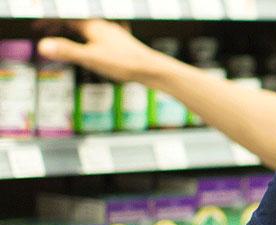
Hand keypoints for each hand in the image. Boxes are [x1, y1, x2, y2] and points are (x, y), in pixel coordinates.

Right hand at [37, 20, 168, 85]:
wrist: (152, 69)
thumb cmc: (125, 63)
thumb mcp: (92, 58)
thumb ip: (68, 51)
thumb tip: (43, 46)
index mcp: (93, 25)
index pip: (65, 17)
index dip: (49, 21)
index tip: (36, 26)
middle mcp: (102, 25)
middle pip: (75, 20)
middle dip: (58, 24)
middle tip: (43, 30)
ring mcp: (112, 33)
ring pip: (86, 28)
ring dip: (71, 30)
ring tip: (61, 37)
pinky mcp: (119, 43)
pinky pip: (96, 36)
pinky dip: (85, 38)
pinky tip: (89, 46)